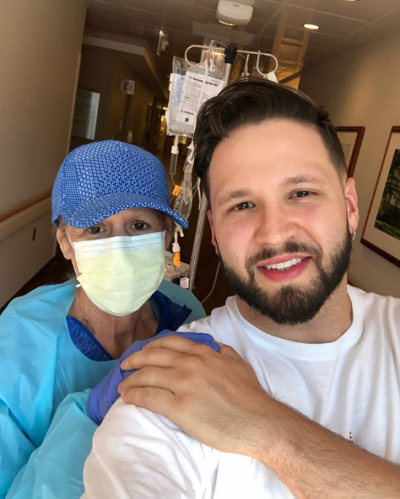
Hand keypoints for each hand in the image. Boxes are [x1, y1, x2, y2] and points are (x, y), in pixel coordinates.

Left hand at [118, 335, 272, 455]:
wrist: (258, 421)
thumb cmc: (250, 394)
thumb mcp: (236, 361)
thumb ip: (219, 350)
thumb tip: (209, 345)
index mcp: (202, 352)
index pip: (168, 343)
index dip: (150, 347)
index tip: (142, 352)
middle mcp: (190, 364)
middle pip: (152, 357)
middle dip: (134, 360)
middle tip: (124, 366)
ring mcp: (183, 384)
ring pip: (147, 376)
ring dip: (130, 380)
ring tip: (122, 385)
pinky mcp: (179, 407)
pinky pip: (148, 397)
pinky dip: (134, 396)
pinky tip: (128, 398)